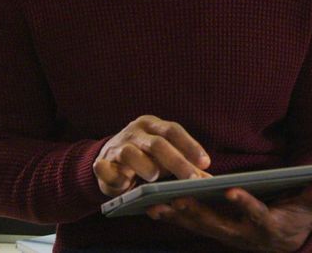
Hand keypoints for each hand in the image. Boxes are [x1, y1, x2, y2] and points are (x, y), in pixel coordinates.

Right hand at [93, 115, 211, 196]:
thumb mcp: (165, 158)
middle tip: (192, 180)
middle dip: (176, 162)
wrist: (109, 160)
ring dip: (143, 165)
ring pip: (130, 152)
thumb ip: (185, 166)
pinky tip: (123, 185)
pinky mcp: (100, 162)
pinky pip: (104, 167)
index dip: (190, 145)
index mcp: (152, 125)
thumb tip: (211, 180)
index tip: (206, 163)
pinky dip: (113, 176)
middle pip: (157, 143)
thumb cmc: (146, 158)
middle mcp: (134, 132)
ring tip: (154, 178)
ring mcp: (116, 146)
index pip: (173, 131)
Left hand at [145, 181, 311, 251]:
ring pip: (199, 226)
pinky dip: (173, 216)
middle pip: (218, 224)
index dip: (245, 204)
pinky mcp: (214, 230)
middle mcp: (243, 234)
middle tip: (177, 198)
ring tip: (154, 204)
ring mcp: (226, 234)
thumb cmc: (297, 216)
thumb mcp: (310, 205)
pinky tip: (151, 207)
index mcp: (267, 226)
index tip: (232, 191)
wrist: (286, 242)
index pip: (256, 215)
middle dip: (196, 212)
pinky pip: (191, 224)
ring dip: (177, 216)